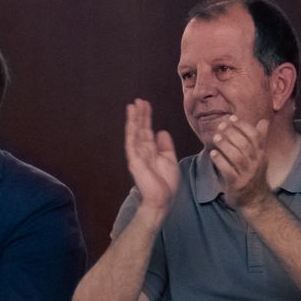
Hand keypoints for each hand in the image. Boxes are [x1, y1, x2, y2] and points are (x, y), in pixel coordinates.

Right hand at [124, 100, 179, 214]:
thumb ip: (165, 146)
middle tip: (139, 100)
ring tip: (133, 105)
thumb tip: (161, 131)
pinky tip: (131, 121)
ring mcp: (137, 156)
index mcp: (151, 151)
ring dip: (133, 119)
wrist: (162, 199)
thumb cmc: (166, 183)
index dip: (147, 117)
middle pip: (140, 129)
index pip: (147, 130)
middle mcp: (142, 151)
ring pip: (134, 133)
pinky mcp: (134, 161)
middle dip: (140, 114)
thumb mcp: (169, 160)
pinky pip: (132, 143)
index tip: (146, 104)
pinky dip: (131, 131)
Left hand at [207, 117, 271, 211]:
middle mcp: (256, 163)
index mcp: (261, 155)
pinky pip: (228, 171)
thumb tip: (264, 121)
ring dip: (225, 145)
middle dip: (232, 133)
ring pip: (236, 157)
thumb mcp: (260, 157)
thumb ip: (260, 139)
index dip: (243, 126)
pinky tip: (213, 154)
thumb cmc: (254, 175)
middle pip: (245, 145)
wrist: (255, 201)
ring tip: (216, 137)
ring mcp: (247, 175)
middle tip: (220, 125)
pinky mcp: (237, 185)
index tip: (231, 118)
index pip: (255, 136)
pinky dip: (220, 161)